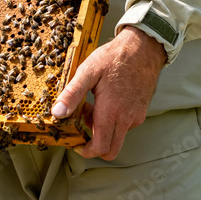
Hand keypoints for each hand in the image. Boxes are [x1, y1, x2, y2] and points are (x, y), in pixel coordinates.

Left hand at [51, 26, 166, 160]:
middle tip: (81, 128)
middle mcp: (126, 118)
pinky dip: (113, 121)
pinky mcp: (141, 111)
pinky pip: (125, 125)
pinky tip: (104, 101)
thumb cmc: (115, 57)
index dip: (86, 151)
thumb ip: (72, 94)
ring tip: (91, 106)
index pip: (101, 147)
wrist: (143, 48)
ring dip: (102, 129)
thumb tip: (57, 113)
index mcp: (111, 111)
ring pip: (117, 136)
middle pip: (111, 149)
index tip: (76, 145)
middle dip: (94, 145)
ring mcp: (136, 116)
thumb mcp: (88, 71)